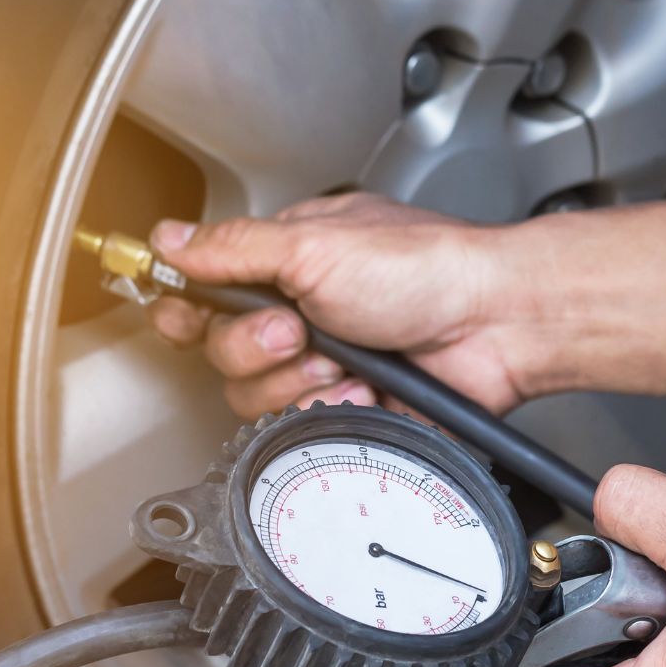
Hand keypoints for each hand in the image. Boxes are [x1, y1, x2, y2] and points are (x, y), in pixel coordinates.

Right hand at [146, 193, 536, 417]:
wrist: (496, 324)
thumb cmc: (427, 268)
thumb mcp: (315, 244)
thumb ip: (233, 248)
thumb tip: (170, 239)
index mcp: (285, 262)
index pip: (203, 291)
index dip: (185, 308)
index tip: (184, 315)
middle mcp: (299, 314)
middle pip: (220, 353)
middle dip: (255, 347)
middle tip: (298, 330)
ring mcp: (324, 364)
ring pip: (255, 397)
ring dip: (298, 381)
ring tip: (346, 359)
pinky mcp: (348, 407)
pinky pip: (303, 427)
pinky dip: (332, 409)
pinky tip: (365, 390)